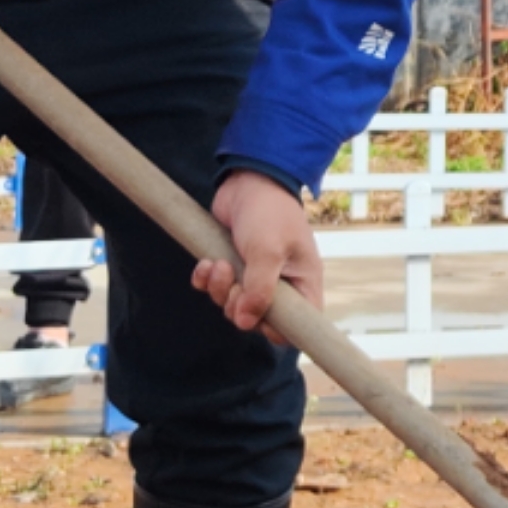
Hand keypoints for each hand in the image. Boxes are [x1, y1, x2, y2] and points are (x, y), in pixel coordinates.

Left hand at [194, 171, 322, 337]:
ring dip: (218, 289)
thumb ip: (259, 290)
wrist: (249, 178)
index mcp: (302, 283)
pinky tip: (206, 262)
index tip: (256, 316)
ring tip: (217, 264)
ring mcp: (254, 275)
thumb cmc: (269, 212)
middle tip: (232, 282)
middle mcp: (281, 283)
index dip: (274, 329)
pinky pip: (215, 287)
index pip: (295, 326)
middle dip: (236, 305)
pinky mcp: (232, 264)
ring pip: (232, 303)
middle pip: (256, 318)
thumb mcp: (268, 251)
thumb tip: (245, 322)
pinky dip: (206, 279)